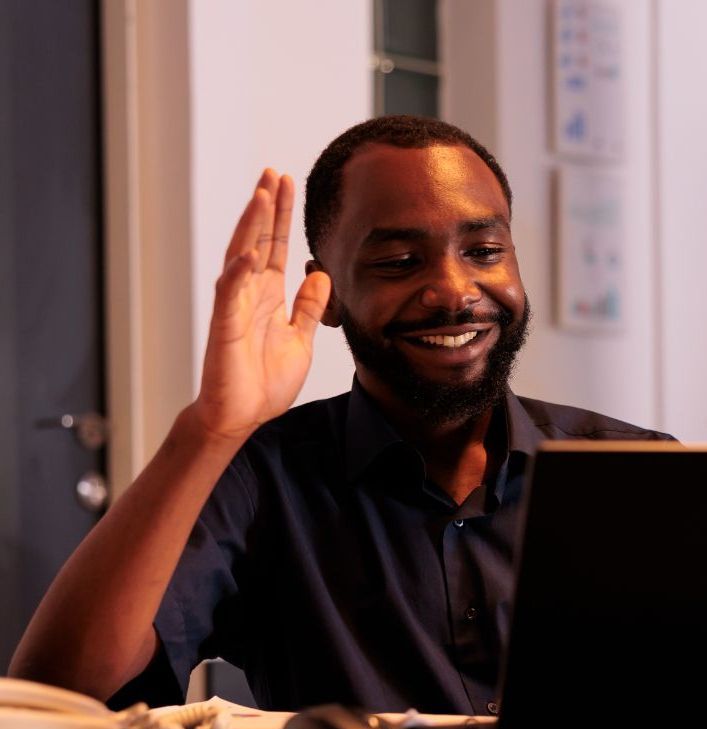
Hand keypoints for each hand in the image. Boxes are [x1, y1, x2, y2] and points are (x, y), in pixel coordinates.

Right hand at [192, 169, 330, 441]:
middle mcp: (250, 294)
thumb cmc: (265, 382)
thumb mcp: (300, 340)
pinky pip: (230, 293)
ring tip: (261, 195)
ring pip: (241, 256)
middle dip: (266, 208)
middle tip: (273, 173)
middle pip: (258, 241)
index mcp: (269, 296)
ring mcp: (235, 306)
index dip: (283, 217)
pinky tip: (250, 251)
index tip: (288, 184)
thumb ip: (309, 308)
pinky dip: (239, 271)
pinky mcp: (225, 326)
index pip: (277, 247)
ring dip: (251, 226)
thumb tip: (320, 274)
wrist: (243, 416)